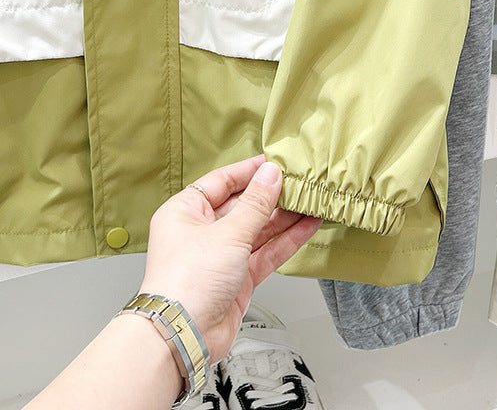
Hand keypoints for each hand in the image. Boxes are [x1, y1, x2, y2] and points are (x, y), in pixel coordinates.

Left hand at [139, 155, 321, 362]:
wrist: (184, 335)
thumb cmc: (188, 281)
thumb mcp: (227, 233)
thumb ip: (255, 204)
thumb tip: (271, 175)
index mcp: (186, 211)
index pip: (222, 181)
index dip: (250, 171)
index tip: (275, 162)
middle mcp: (202, 232)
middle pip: (243, 205)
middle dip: (272, 196)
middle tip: (301, 182)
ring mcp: (221, 256)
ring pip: (258, 230)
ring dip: (285, 218)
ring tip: (312, 201)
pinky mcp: (238, 279)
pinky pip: (266, 253)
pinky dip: (287, 241)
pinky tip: (307, 227)